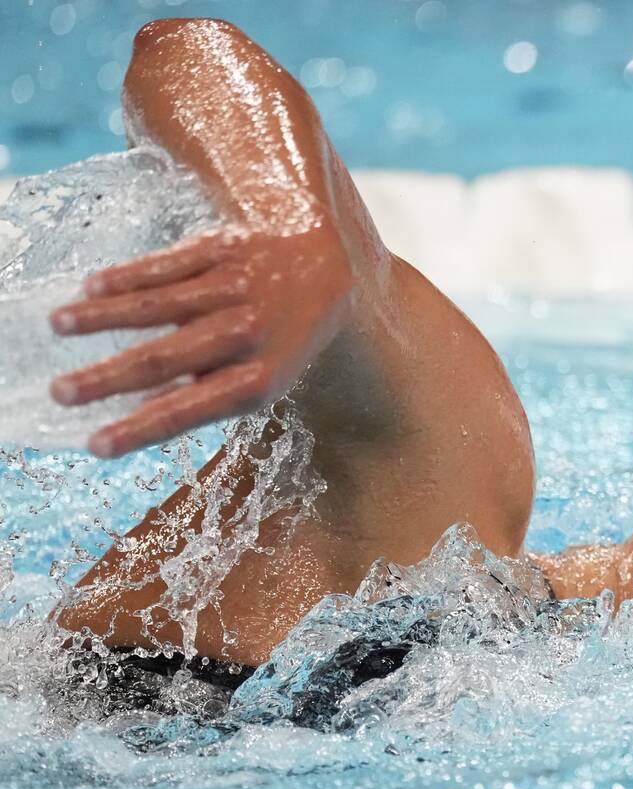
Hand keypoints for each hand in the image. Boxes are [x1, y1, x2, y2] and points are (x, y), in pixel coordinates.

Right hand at [49, 224, 353, 456]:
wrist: (323, 269)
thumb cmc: (278, 338)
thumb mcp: (260, 378)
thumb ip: (208, 396)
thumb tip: (139, 416)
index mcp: (258, 378)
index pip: (190, 410)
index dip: (140, 429)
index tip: (96, 445)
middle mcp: (247, 333)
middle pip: (164, 359)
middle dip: (105, 378)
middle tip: (59, 392)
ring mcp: (236, 287)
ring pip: (156, 305)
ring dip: (101, 316)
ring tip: (59, 325)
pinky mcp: (224, 249)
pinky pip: (165, 265)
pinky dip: (126, 277)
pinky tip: (91, 287)